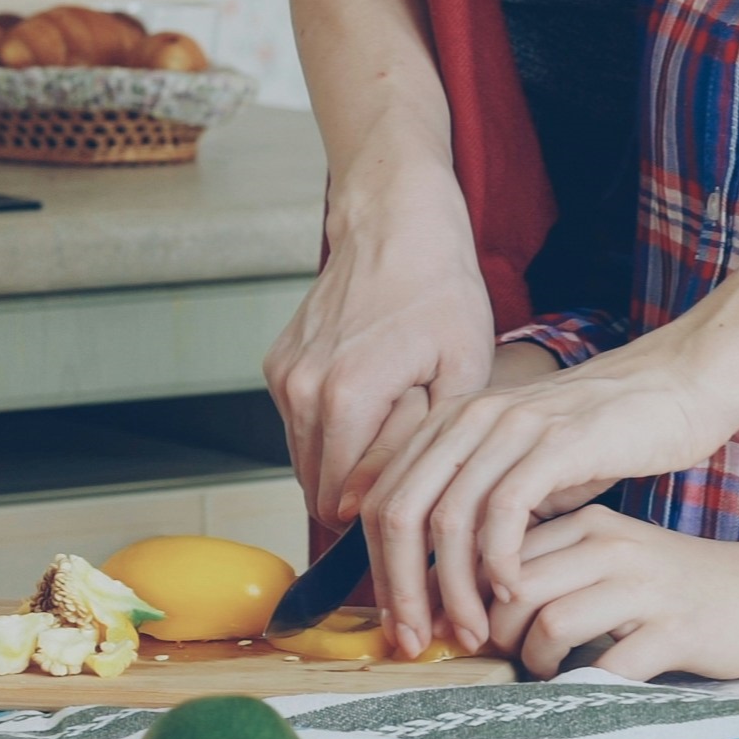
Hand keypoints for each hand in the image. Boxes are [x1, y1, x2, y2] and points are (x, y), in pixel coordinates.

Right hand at [265, 147, 498, 526]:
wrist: (393, 222)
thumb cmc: (438, 289)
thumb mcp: (461, 373)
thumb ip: (416, 449)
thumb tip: (375, 507)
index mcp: (345, 399)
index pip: (342, 505)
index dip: (383, 517)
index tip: (420, 503)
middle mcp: (300, 391)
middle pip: (319, 491)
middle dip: (363, 497)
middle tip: (416, 465)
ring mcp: (283, 376)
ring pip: (306, 460)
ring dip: (346, 463)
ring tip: (398, 428)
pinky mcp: (277, 365)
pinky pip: (300, 426)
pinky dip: (332, 430)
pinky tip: (375, 400)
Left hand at [367, 196, 738, 652]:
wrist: (675, 388)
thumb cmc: (602, 437)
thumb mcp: (523, 464)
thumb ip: (477, 499)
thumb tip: (431, 563)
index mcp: (450, 422)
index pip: (385, 498)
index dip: (378, 566)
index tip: (394, 620)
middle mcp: (468, 417)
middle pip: (401, 510)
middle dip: (399, 585)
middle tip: (415, 639)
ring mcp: (511, 426)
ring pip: (448, 515)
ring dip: (451, 585)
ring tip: (471, 631)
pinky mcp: (556, 442)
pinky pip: (505, 507)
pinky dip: (498, 558)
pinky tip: (510, 593)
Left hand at [483, 509, 738, 681]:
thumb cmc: (676, 581)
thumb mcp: (615, 552)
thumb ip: (559, 562)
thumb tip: (482, 595)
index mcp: (592, 522)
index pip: (504, 550)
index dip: (475, 593)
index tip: (473, 620)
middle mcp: (615, 547)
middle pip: (518, 586)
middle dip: (496, 629)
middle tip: (500, 652)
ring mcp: (646, 590)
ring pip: (552, 623)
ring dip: (535, 659)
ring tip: (543, 668)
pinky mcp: (674, 633)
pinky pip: (608, 666)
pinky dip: (582, 685)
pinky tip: (582, 686)